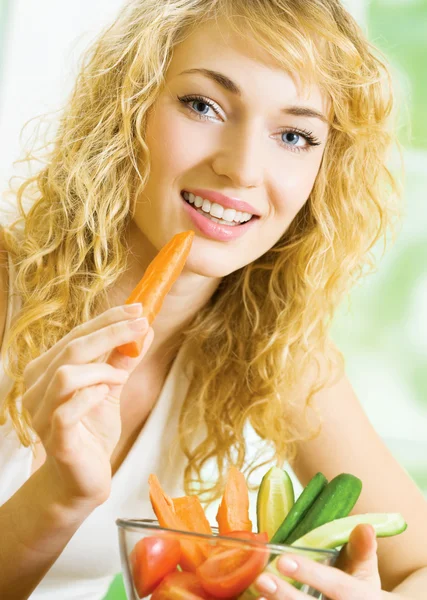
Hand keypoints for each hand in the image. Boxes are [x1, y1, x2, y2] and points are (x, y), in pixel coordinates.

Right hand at [22, 303, 153, 506]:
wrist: (81, 480)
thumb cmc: (91, 431)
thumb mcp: (110, 389)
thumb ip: (122, 361)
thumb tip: (145, 330)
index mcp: (47, 371)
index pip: (75, 336)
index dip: (106, 319)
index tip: (138, 309)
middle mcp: (38, 389)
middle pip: (71, 349)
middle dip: (110, 332)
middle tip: (141, 324)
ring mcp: (41, 414)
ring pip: (65, 375)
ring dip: (101, 369)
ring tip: (120, 378)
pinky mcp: (55, 439)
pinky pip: (67, 410)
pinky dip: (91, 395)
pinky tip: (105, 394)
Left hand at [255, 524, 383, 598]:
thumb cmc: (362, 589)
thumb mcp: (365, 569)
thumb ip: (361, 548)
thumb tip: (364, 527)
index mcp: (362, 596)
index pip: (338, 586)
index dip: (311, 573)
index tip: (283, 560)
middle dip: (288, 595)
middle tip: (262, 579)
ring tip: (257, 590)